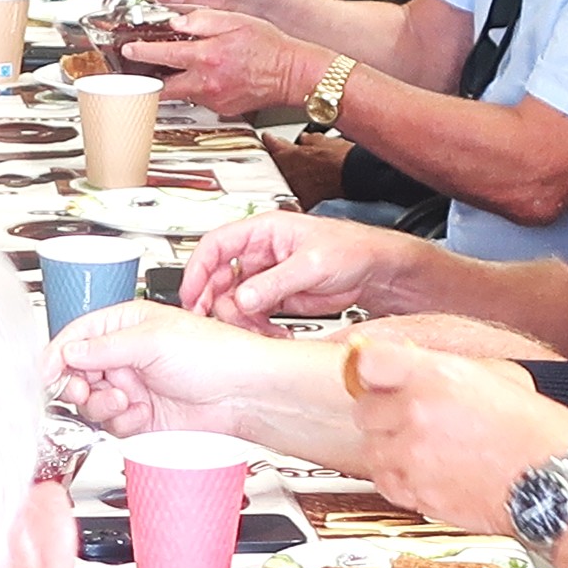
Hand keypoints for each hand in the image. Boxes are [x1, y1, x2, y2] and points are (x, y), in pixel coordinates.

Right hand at [48, 301, 344, 458]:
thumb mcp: (154, 340)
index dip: (57, 355)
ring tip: (127, 400)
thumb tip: (69, 352)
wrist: (243, 392)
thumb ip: (106, 347)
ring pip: (91, 402)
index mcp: (125, 325)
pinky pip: (112, 423)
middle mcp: (125, 355)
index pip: (76, 337)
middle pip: (77, 373)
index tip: (45, 373)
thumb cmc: (215, 354)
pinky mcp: (140, 415)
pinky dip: (122, 421)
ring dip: (104, 404)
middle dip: (80, 384)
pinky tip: (142, 413)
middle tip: (87, 389)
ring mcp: (132, 386)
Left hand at [119, 7, 320, 120]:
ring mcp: (214, 98)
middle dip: (149, 81)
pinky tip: (207, 78)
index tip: (129, 51)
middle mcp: (207, 82)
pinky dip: (197, 89)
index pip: (164, 56)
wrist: (292, 73)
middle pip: (164, 87)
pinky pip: (201, 99)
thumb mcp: (236, 21)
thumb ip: (203, 20)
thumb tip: (178, 22)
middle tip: (140, 74)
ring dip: (176, 83)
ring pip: (183, 93)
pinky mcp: (222, 109)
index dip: (141, 53)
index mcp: (208, 56)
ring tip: (179, 71)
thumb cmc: (269, 47)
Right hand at [185, 210, 429, 323]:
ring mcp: (266, 278)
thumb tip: (243, 297)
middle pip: (219, 278)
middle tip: (219, 324)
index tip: (191, 295)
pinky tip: (272, 335)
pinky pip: (253, 315)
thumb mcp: (311, 263)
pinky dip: (256, 329)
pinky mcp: (276, 299)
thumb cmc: (352, 249)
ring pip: (233, 301)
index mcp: (263, 232)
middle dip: (216, 303)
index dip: (197, 270)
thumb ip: (275, 282)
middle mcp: (259, 254)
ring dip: (240, 321)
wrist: (377, 271)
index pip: (215, 246)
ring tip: (258, 332)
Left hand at [332, 328, 567, 534]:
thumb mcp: (497, 379)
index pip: (369, 363)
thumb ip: (447, 373)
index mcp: (436, 378)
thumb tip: (418, 368)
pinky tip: (422, 472)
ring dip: (388, 447)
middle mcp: (416, 415)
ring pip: (371, 449)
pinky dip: (397, 478)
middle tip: (408, 417)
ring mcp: (413, 458)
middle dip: (383, 413)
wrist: (557, 486)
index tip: (379, 376)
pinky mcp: (417, 494)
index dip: (374, 370)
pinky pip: (385, 482)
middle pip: (363, 410)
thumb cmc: (541, 436)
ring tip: (421, 449)